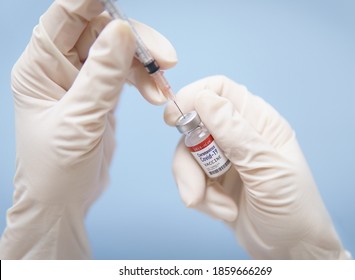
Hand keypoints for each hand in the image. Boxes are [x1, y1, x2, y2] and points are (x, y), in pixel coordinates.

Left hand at [0, 0, 175, 258]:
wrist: (63, 202)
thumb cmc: (56, 168)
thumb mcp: (80, 120)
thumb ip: (102, 75)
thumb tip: (122, 31)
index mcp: (40, 66)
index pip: (66, 15)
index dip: (93, 2)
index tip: (123, 8)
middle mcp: (60, 67)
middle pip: (100, 30)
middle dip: (135, 41)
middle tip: (162, 58)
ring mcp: (83, 80)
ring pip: (119, 51)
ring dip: (144, 65)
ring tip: (161, 88)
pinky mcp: (102, 95)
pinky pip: (127, 74)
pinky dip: (145, 80)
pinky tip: (156, 94)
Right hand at [164, 76, 349, 258]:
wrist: (291, 249)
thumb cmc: (293, 208)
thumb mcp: (267, 170)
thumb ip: (236, 135)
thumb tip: (204, 99)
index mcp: (259, 122)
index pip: (220, 90)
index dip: (194, 96)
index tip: (174, 119)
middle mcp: (239, 134)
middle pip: (194, 125)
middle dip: (190, 157)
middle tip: (197, 184)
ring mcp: (224, 158)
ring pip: (187, 155)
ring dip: (194, 184)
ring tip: (220, 207)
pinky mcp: (212, 180)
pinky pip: (190, 178)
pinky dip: (201, 197)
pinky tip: (225, 211)